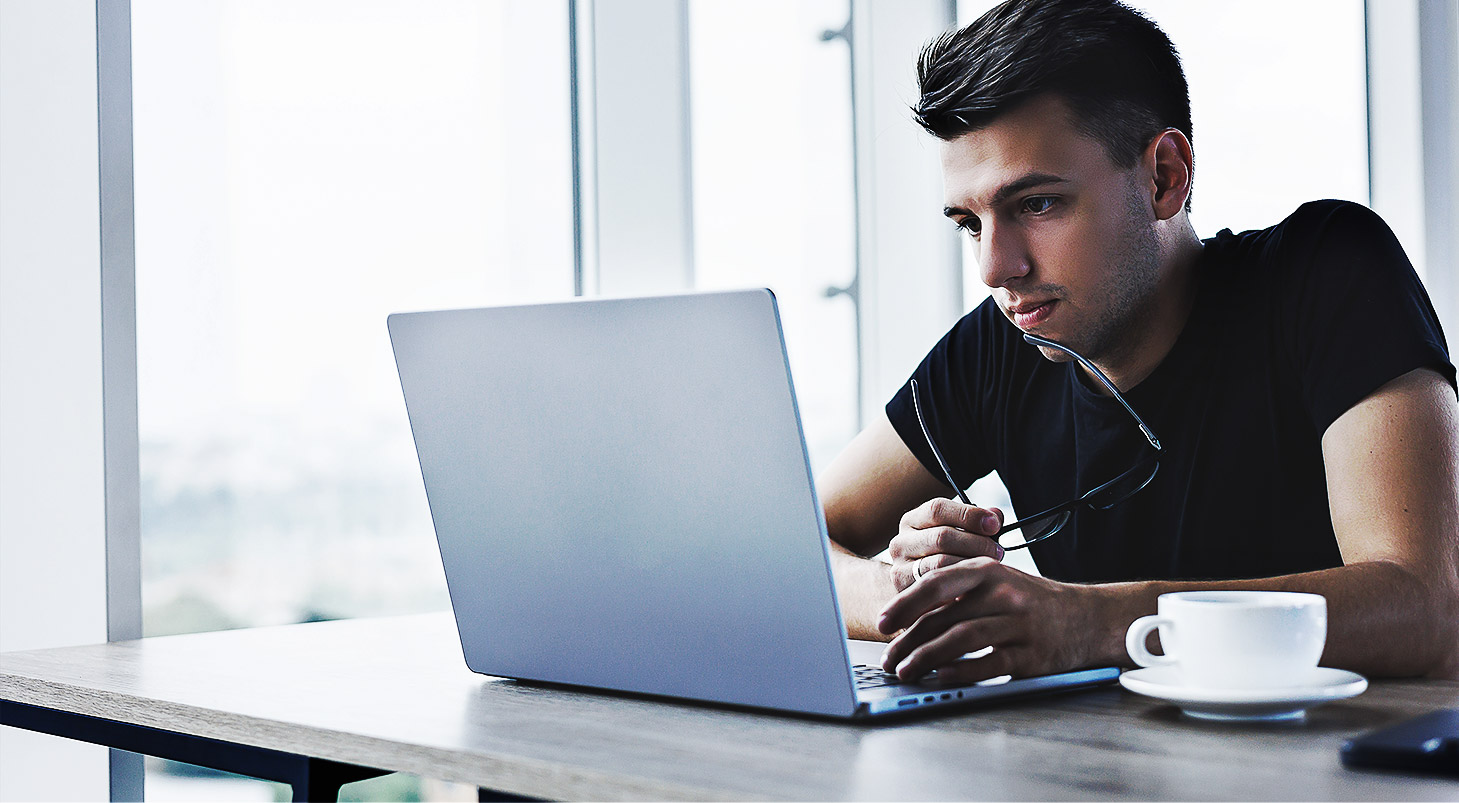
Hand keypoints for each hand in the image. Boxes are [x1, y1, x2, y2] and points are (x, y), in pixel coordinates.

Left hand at [876, 558, 1106, 682]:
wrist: (1088, 619)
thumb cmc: (1030, 603)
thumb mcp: (997, 582)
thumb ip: (958, 593)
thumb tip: (906, 617)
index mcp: (988, 570)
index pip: (937, 583)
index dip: (904, 604)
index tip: (880, 623)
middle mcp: (1003, 593)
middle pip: (944, 616)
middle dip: (908, 640)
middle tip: (887, 659)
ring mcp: (1020, 623)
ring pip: (962, 638)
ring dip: (927, 658)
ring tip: (905, 671)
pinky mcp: (1033, 654)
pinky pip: (990, 662)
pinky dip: (962, 671)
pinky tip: (941, 677)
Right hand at [887, 497, 1004, 591]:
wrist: (921, 593)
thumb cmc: (946, 560)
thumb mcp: (959, 536)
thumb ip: (978, 522)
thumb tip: (995, 516)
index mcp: (913, 520)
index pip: (938, 509)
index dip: (969, 515)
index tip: (994, 524)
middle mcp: (900, 541)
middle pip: (942, 536)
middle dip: (976, 543)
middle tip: (997, 552)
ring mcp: (899, 566)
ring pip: (940, 562)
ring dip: (970, 565)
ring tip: (988, 569)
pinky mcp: (904, 591)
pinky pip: (937, 586)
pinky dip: (959, 585)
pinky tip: (973, 586)